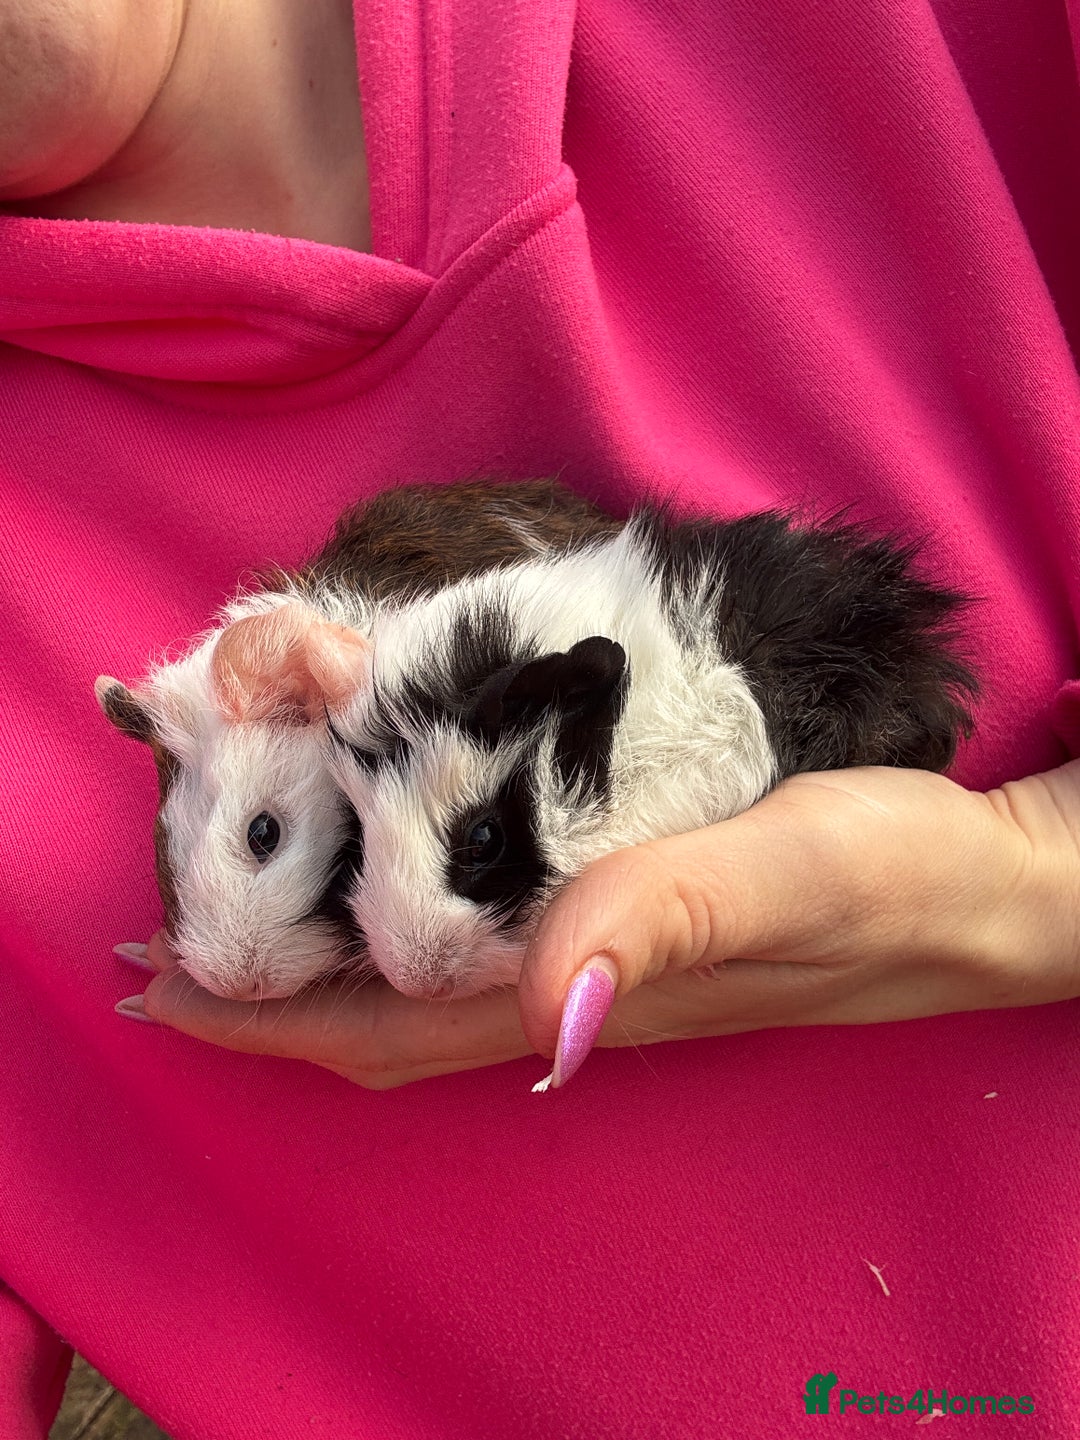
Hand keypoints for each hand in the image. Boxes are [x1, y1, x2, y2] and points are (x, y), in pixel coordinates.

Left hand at [116, 763, 1079, 1088]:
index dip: (265, 1021)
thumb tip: (538, 1014)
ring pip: (424, 976)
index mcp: (583, 991)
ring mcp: (598, 957)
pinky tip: (390, 858)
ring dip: (324, 953)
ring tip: (245, 896)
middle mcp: (572, 990)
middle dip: (264, 995)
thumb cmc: (890, 878)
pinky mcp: (629, 911)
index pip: (386, 1028)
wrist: (979, 887)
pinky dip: (404, 906)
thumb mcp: (786, 875)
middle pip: (383, 1015)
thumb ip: (664, 922)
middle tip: (162, 936)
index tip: (155, 983)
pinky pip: (482, 927)